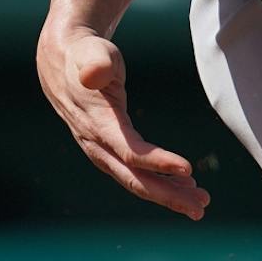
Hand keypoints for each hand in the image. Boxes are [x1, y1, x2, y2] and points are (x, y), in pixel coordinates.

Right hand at [38, 23, 208, 217]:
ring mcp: (102, 149)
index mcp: (96, 123)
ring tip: (200, 201)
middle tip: (201, 207)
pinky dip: (160, 179)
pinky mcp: (110, 147)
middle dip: (168, 195)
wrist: (60, 63)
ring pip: (137, 179)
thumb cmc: (84, 55)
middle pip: (134, 177)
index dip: (157, 162)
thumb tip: (95, 73)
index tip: (188, 169)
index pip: (129, 150)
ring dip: (169, 193)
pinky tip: (184, 184)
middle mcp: (97, 144)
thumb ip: (96, 63)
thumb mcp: (91, 53)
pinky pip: (136, 170)